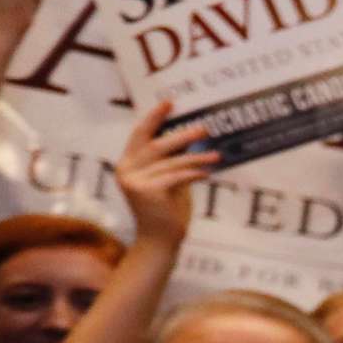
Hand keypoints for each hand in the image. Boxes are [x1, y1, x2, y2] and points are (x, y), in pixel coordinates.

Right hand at [113, 98, 218, 246]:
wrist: (160, 240)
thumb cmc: (167, 210)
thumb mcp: (170, 179)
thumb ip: (173, 160)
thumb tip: (190, 136)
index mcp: (128, 163)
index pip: (140, 134)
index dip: (155, 117)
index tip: (170, 101)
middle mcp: (126, 170)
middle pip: (156, 145)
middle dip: (182, 135)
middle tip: (205, 128)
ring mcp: (133, 181)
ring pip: (170, 162)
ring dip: (196, 158)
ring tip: (216, 154)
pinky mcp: (146, 192)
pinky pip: (175, 177)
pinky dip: (193, 173)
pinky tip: (208, 172)